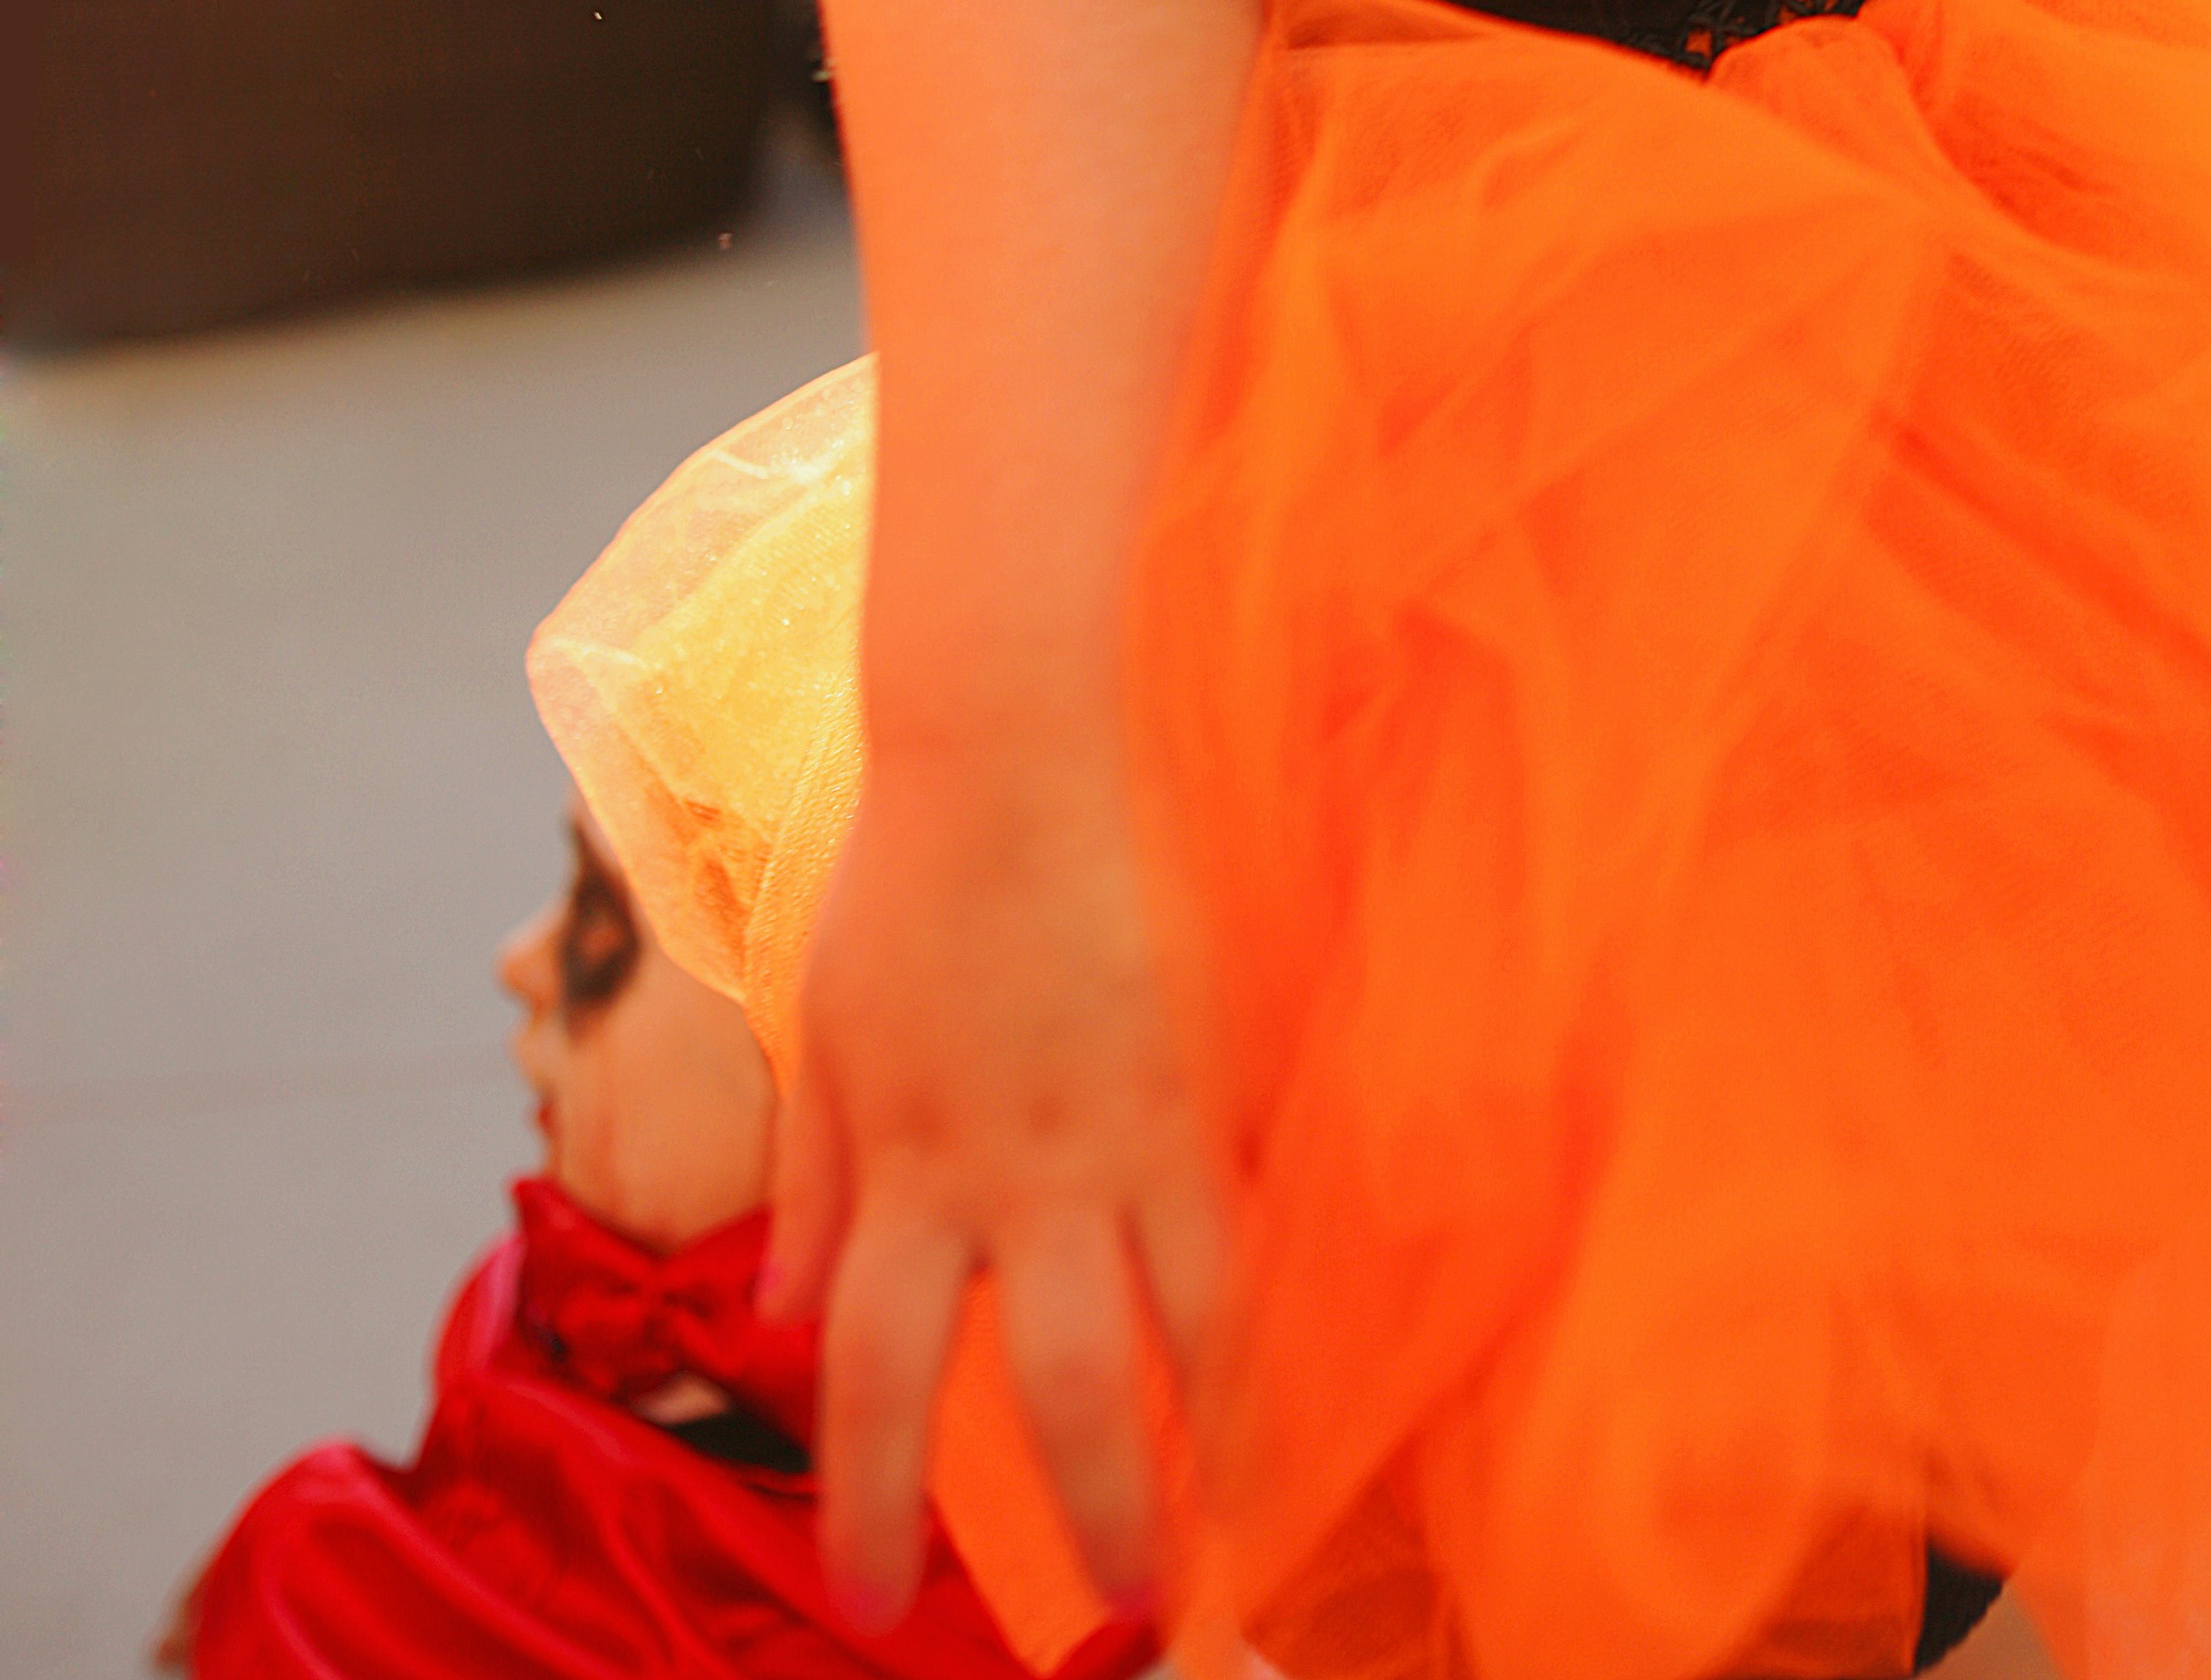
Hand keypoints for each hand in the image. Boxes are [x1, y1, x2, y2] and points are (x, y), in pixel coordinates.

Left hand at [765, 723, 1227, 1626]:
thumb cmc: (915, 865)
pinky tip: (1327, 1358)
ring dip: (1236, 1437)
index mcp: (914, 1166)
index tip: (875, 1603)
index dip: (876, 1508)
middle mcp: (1031, 1168)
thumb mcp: (830, 1027)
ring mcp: (1145, 1119)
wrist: (1026, 727)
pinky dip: (1300, 1293)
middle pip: (1072, 1390)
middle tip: (1132, 1620)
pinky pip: (1272, 1204)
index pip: (878, 1379)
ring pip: (1207, 1317)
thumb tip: (776, 1313)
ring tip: (1261, 1525)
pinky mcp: (1225, 1060)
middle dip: (1102, 1520)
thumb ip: (820, 1179)